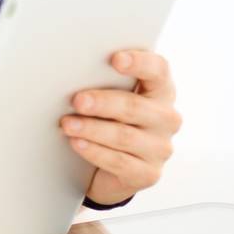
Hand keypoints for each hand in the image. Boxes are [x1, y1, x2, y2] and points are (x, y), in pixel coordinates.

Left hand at [61, 50, 180, 204]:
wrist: (112, 167)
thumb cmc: (109, 119)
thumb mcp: (110, 98)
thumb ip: (103, 82)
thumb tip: (72, 73)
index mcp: (160, 90)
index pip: (158, 70)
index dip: (139, 62)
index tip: (115, 59)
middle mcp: (166, 118)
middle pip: (135, 106)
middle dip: (103, 103)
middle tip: (78, 100)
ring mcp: (160, 148)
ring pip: (124, 136)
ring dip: (92, 129)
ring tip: (67, 124)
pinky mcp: (148, 174)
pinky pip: (119, 162)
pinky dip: (95, 151)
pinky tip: (77, 143)